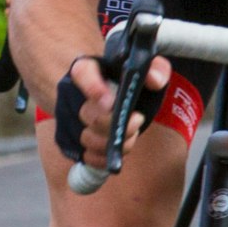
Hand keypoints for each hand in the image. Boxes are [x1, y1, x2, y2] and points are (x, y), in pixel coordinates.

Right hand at [49, 51, 170, 161]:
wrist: (115, 92)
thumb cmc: (131, 79)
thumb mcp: (148, 67)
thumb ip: (156, 68)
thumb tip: (154, 80)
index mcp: (90, 68)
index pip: (83, 73)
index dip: (94, 89)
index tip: (111, 103)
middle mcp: (74, 92)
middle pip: (88, 114)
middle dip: (115, 124)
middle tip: (137, 119)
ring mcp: (71, 118)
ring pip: (87, 138)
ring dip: (113, 143)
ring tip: (131, 135)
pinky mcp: (72, 138)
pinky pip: (84, 155)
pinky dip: (103, 158)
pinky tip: (117, 151)